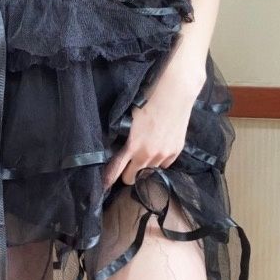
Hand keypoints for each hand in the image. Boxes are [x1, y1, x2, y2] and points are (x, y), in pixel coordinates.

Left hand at [102, 63, 205, 190]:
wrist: (175, 93)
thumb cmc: (148, 100)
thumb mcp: (129, 118)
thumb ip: (125, 137)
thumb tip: (119, 147)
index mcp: (133, 146)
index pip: (116, 170)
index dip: (108, 179)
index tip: (103, 186)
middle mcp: (148, 155)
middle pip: (132, 178)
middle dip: (128, 174)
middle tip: (127, 166)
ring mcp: (163, 155)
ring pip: (149, 172)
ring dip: (145, 166)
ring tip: (145, 153)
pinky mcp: (176, 152)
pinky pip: (164, 166)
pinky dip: (159, 161)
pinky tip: (158, 149)